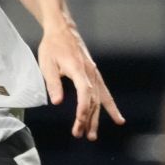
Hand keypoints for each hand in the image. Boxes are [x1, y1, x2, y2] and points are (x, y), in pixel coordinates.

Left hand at [39, 20, 124, 140]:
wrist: (62, 29)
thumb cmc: (52, 46)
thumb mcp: (47, 64)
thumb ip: (53, 83)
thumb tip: (57, 102)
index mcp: (78, 69)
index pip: (84, 93)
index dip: (83, 109)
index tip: (79, 123)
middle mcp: (90, 72)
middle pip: (92, 100)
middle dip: (87, 119)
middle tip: (81, 135)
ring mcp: (94, 73)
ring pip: (99, 99)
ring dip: (96, 118)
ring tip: (93, 135)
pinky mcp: (94, 74)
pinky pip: (104, 93)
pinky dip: (110, 106)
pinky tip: (117, 119)